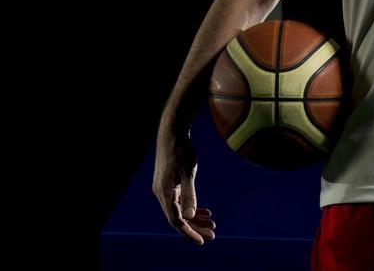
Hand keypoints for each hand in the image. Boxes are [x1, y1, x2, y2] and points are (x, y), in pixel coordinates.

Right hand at [152, 120, 216, 244]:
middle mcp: (161, 192)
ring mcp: (163, 188)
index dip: (189, 232)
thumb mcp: (188, 172)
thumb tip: (190, 216)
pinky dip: (191, 207)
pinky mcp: (168, 183)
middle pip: (178, 217)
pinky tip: (205, 211)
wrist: (172, 131)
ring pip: (179, 210)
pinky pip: (179, 201)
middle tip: (212, 234)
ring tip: (212, 223)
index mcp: (164, 192)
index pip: (176, 220)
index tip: (203, 240)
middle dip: (195, 227)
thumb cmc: (181, 149)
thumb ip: (190, 195)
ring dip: (194, 218)